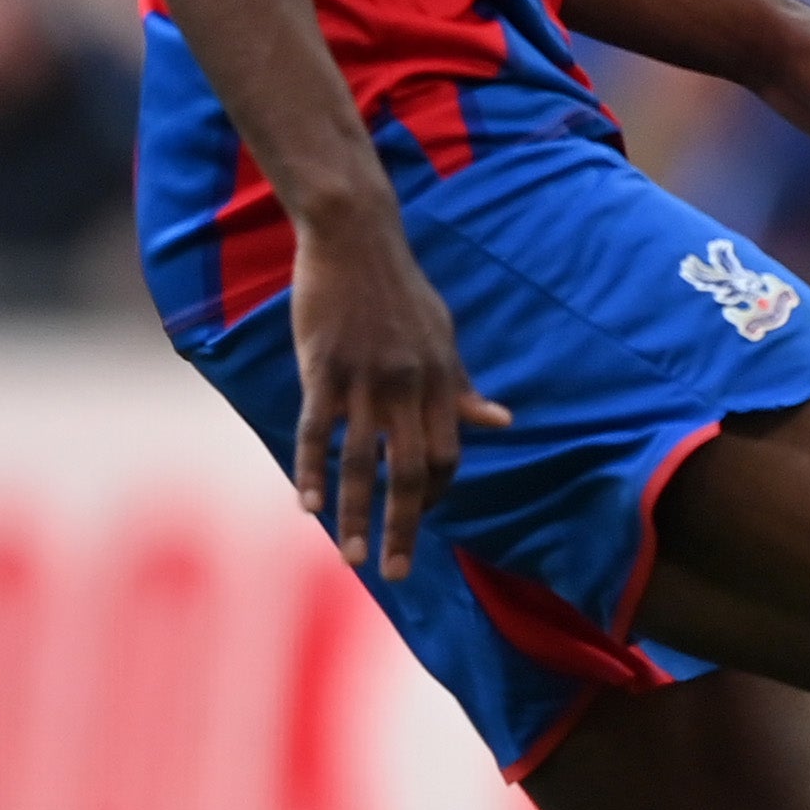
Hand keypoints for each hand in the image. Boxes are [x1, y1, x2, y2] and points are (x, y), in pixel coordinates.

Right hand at [285, 194, 509, 582]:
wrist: (357, 238)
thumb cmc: (400, 291)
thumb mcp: (443, 338)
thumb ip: (462, 387)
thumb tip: (502, 423)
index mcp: (439, 381)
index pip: (447, 454)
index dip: (437, 492)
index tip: (421, 519)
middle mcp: (408, 386)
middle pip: (411, 470)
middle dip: (404, 526)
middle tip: (396, 572)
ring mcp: (364, 379)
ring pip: (363, 462)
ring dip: (356, 515)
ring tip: (350, 558)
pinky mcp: (323, 367)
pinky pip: (318, 429)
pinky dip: (312, 469)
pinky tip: (307, 505)